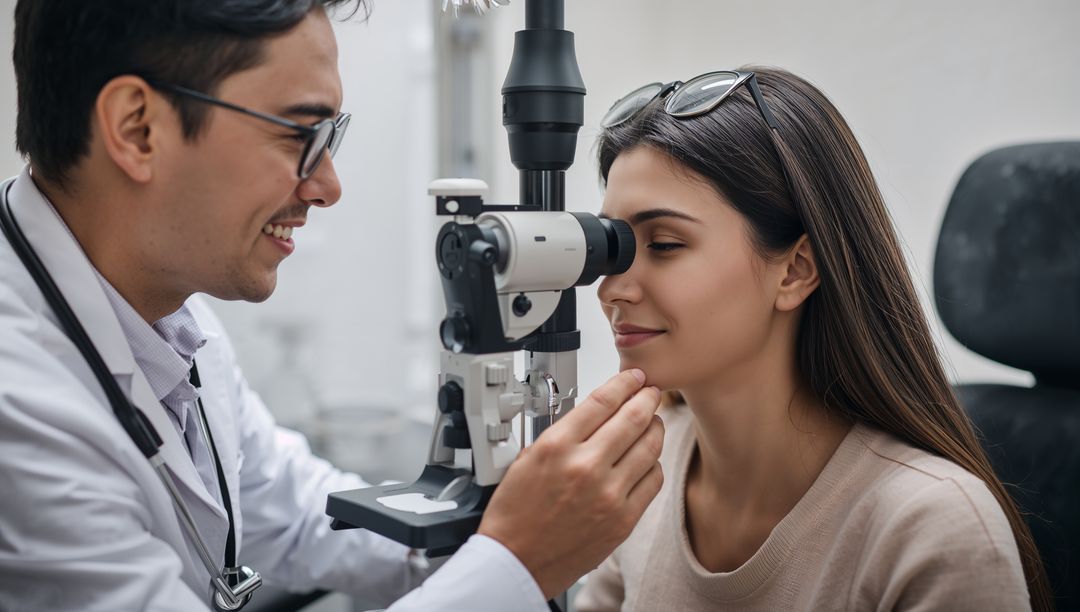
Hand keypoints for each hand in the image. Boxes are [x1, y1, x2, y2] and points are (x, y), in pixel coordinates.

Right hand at [477, 369, 663, 598]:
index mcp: (556, 447)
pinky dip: (653, 464)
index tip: (634, 378)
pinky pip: (653, 480)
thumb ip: (563, 433)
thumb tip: (596, 413)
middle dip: (648, 399)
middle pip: (633, 418)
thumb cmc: (515, 514)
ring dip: (655, 428)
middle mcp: (585, 467)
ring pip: (650, 446)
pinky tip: (646, 460)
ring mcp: (608, 494)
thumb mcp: (527, 459)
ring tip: (651, 423)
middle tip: (652, 393)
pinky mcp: (623, 519)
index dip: (625, 383)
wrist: (517, 562)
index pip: (603, 401)